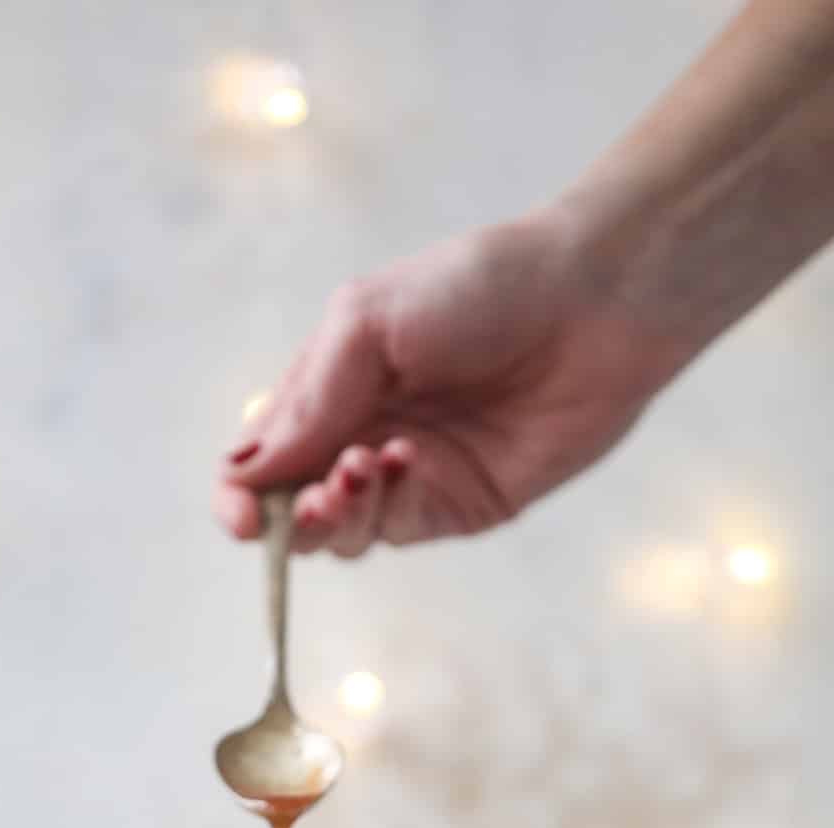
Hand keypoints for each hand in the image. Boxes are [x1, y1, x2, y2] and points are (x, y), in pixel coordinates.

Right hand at [213, 207, 688, 557]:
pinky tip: (404, 461)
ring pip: (342, 534)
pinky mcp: (459, 505)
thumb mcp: (368, 322)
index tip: (242, 511)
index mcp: (326, 389)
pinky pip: (399, 530)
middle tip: (317, 494)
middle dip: (288, 518)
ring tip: (361, 469)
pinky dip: (388, 506)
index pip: (260, 462)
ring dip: (337, 514)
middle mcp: (359, 439)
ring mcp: (408, 478)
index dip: (240, 495)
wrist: (593, 300)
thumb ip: (310, 400)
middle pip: (292, 512)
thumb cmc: (479, 288)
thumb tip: (247, 475)